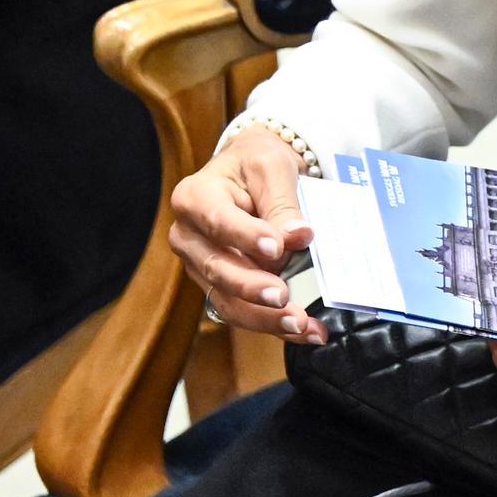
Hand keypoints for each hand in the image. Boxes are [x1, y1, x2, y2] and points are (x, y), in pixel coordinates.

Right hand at [169, 123, 320, 339]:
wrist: (252, 174)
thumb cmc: (257, 164)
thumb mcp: (272, 167)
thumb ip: (282, 203)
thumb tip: (297, 236)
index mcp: (194, 198)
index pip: (218, 221)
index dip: (246, 237)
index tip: (277, 249)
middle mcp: (189, 237)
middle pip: (218, 269)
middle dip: (253, 289)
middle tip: (285, 298)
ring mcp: (202, 266)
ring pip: (228, 301)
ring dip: (266, 319)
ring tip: (302, 325)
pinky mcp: (221, 287)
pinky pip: (244, 312)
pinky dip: (275, 324)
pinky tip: (307, 331)